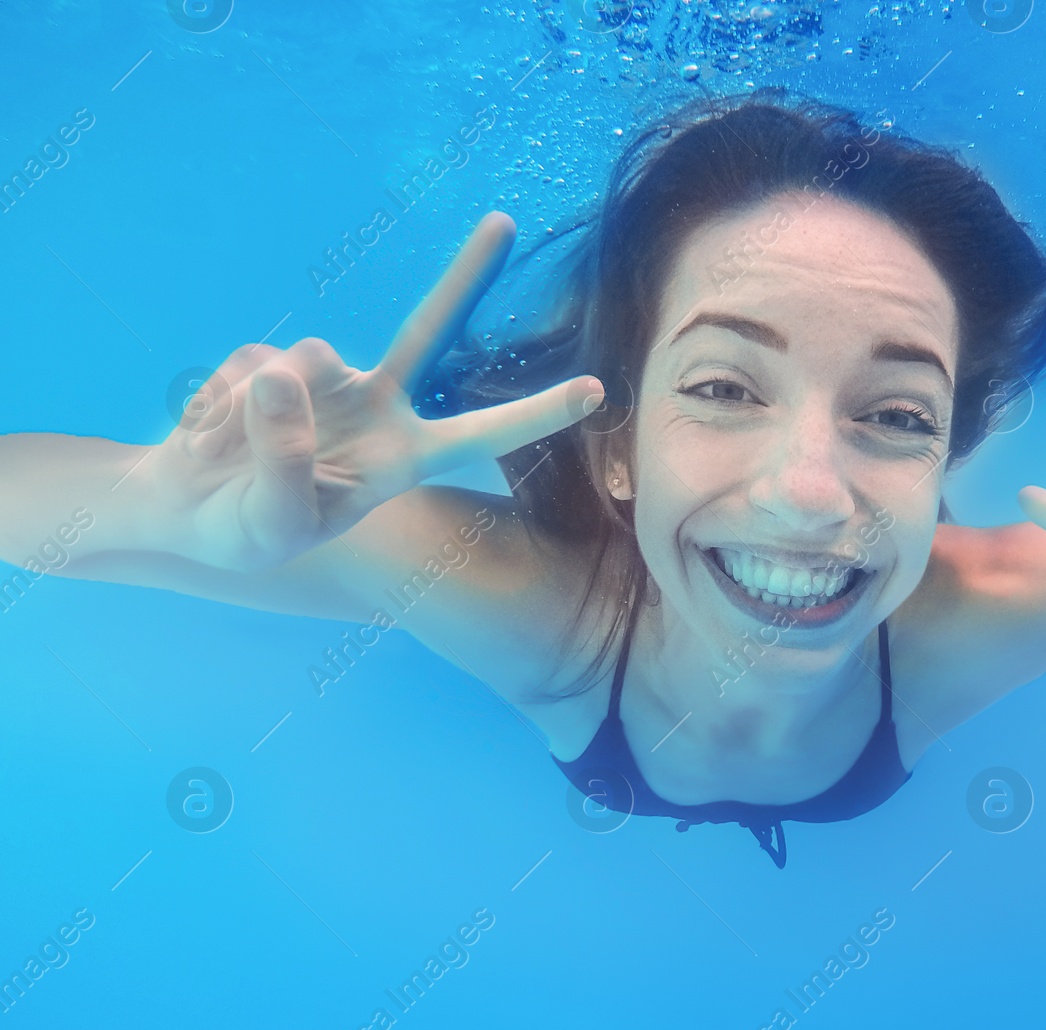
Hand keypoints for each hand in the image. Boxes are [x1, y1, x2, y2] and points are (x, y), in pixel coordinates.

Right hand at [138, 212, 602, 571]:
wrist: (187, 507)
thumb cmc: (247, 530)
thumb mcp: (274, 523)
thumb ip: (284, 460)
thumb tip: (286, 371)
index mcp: (403, 459)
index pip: (480, 434)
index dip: (537, 414)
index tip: (596, 391)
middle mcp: (377, 406)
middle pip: (427, 330)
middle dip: (465, 274)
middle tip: (505, 221)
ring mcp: (328, 378)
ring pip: (304, 359)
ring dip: (260, 409)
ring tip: (237, 456)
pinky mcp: (272, 359)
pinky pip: (245, 369)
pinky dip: (220, 406)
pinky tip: (214, 434)